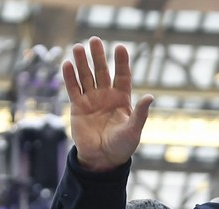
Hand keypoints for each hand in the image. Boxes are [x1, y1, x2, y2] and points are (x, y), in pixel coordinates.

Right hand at [61, 36, 152, 170]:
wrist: (102, 159)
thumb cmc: (122, 146)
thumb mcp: (134, 130)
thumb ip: (141, 113)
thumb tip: (151, 97)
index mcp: (122, 99)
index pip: (123, 76)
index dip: (121, 62)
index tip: (120, 47)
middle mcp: (106, 96)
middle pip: (102, 71)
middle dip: (98, 56)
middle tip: (95, 40)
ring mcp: (91, 100)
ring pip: (86, 77)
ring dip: (82, 63)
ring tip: (78, 47)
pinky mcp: (77, 107)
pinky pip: (73, 89)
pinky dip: (70, 77)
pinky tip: (67, 64)